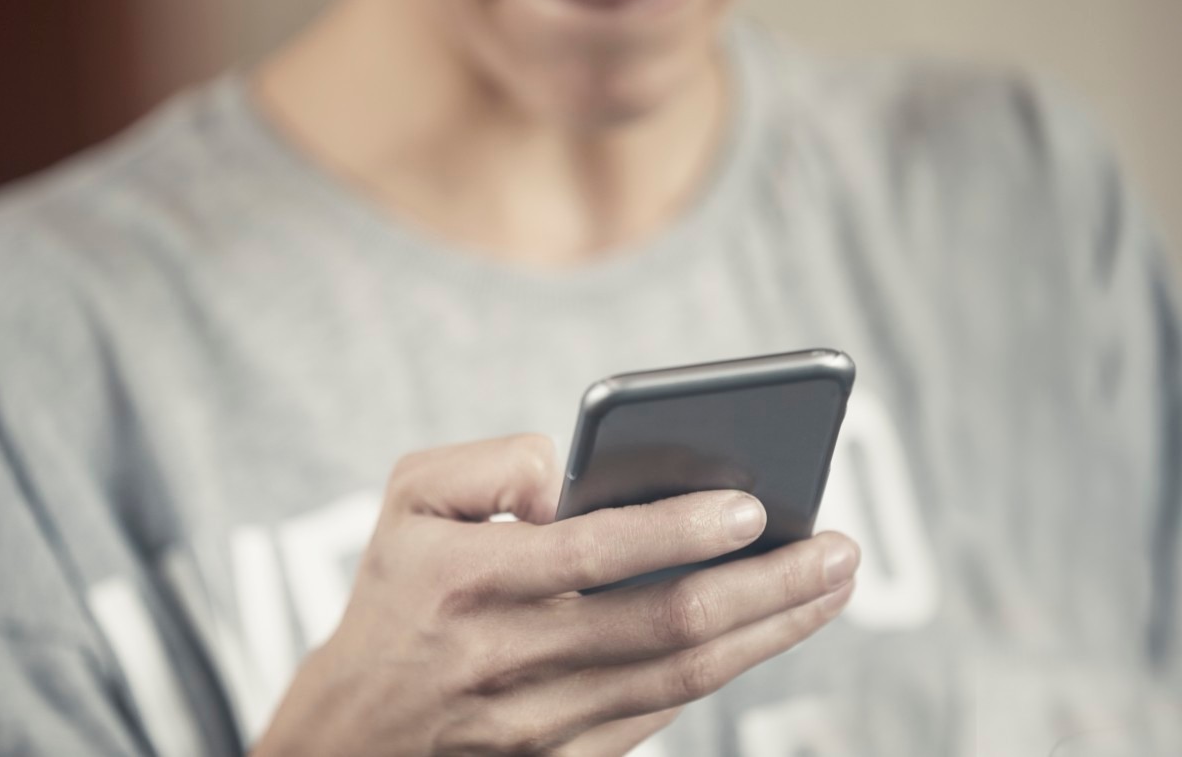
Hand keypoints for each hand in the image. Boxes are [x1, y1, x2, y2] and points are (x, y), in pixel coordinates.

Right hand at [254, 434, 859, 755]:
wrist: (353, 729)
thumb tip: (575, 478)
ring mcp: (537, 723)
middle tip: (840, 549)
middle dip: (764, 587)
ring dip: (767, 633)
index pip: (591, 553)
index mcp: (467, 581)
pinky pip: (659, 714)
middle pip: (660, 625)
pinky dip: (723, 671)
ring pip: (677, 679)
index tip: (754, 506)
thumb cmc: (398, 589)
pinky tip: (770, 629)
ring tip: (830, 586)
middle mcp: (506, 658)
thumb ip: (491, 463)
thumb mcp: (411, 498)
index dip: (676, 531)